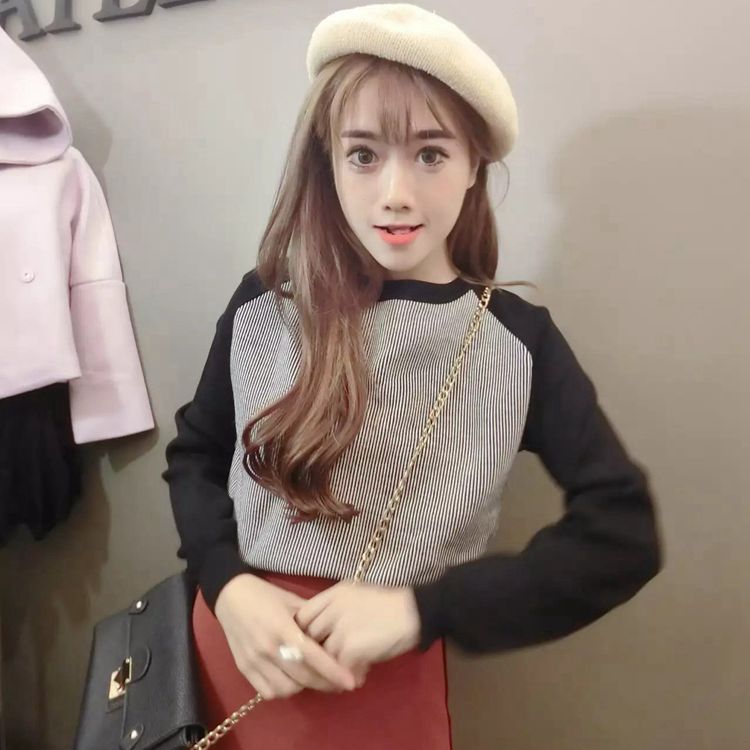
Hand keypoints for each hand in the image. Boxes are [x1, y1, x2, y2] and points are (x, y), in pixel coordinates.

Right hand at [214, 574, 358, 699]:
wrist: (230, 595)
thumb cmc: (266, 595)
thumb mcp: (292, 600)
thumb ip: (313, 618)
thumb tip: (337, 632)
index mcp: (282, 627)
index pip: (312, 656)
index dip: (332, 671)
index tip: (350, 681)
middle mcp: (267, 647)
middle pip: (302, 676)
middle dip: (325, 683)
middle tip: (340, 683)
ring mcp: (253, 660)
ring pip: (286, 688)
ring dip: (304, 687)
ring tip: (314, 678)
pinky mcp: (243, 669)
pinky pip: (268, 691)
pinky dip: (284, 690)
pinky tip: (292, 679)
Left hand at [294, 581, 420, 671]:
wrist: (415, 611)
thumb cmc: (389, 604)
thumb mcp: (357, 597)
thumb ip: (336, 610)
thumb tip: (320, 634)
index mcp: (334, 593)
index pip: (303, 615)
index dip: (305, 632)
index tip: (314, 644)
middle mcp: (333, 607)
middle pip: (309, 636)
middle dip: (318, 652)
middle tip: (330, 663)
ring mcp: (340, 626)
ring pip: (323, 655)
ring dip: (334, 667)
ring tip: (347, 672)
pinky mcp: (350, 646)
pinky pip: (339, 667)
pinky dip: (348, 675)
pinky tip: (361, 675)